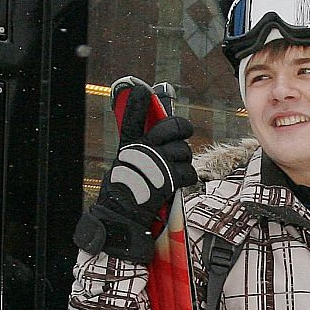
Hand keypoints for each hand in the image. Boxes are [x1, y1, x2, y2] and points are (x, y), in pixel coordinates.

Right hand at [74, 105, 198, 263]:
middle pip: (172, 127)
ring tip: (173, 172)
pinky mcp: (166, 179)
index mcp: (128, 147)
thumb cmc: (126, 196)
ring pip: (183, 151)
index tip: (140, 89)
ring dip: (184, 162)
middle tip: (182, 133)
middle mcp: (140, 151)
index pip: (131, 119)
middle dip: (181, 128)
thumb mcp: (128, 168)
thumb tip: (161, 141)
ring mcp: (154, 164)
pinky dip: (186, 179)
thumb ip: (141, 152)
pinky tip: (176, 184)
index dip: (136, 103)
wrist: (122, 220)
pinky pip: (188, 172)